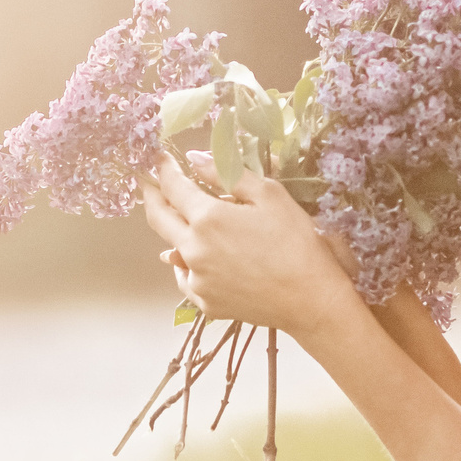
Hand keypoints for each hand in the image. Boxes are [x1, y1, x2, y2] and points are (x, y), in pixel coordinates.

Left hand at [140, 150, 358, 334]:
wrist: (310, 299)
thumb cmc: (297, 242)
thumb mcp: (269, 195)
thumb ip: (227, 174)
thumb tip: (194, 159)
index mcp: (207, 218)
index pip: (172, 187)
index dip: (164, 169)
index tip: (160, 159)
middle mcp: (193, 249)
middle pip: (158, 218)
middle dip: (152, 196)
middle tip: (149, 184)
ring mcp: (196, 279)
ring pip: (171, 249)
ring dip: (172, 231)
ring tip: (177, 220)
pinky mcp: (205, 302)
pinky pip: (185, 278)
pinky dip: (184, 264)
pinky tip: (190, 259)